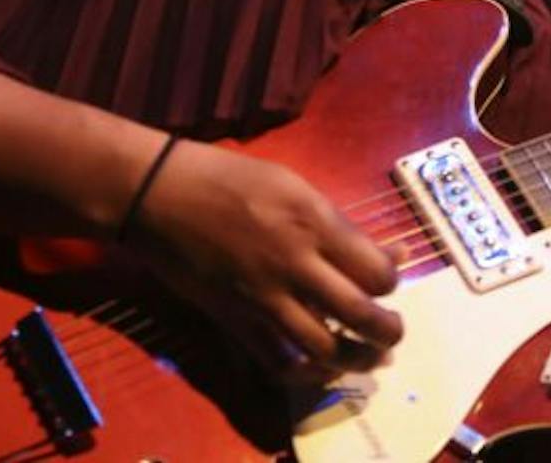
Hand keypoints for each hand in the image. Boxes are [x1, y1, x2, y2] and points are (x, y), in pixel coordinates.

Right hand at [125, 140, 402, 382]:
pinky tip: (318, 366)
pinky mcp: (236, 320)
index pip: (376, 273)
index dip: (391, 283)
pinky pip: (278, 363)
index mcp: (314, 222)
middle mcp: (295, 263)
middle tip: (391, 333)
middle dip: (387, 331)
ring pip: (325, 349)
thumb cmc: (228, 178)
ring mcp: (264, 297)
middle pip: (361, 316)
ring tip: (366, 357)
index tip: (386, 282)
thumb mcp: (293, 185)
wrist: (159, 195)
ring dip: (355, 359)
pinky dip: (305, 373)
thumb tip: (391, 251)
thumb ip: (341, 224)